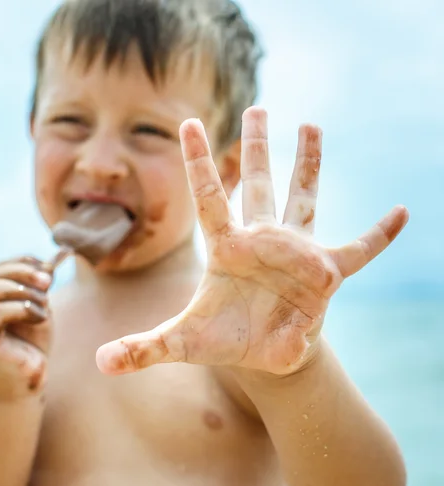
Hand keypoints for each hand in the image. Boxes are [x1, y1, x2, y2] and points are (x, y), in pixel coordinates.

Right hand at [0, 256, 53, 399]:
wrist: (28, 380)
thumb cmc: (31, 343)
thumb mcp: (38, 305)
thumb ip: (41, 283)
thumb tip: (60, 253)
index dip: (22, 263)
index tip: (49, 267)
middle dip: (22, 274)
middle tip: (48, 281)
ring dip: (22, 291)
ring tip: (44, 305)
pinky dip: (22, 308)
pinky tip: (40, 316)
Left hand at [96, 107, 408, 375]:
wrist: (261, 354)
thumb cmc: (223, 341)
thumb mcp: (180, 343)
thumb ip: (141, 349)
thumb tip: (99, 364)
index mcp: (226, 249)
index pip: (209, 197)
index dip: (199, 161)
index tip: (189, 122)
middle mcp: (261, 240)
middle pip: (257, 184)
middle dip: (257, 146)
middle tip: (257, 107)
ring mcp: (295, 252)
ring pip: (303, 199)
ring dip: (308, 165)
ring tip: (310, 125)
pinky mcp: (326, 273)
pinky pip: (359, 251)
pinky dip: (379, 236)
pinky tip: (401, 213)